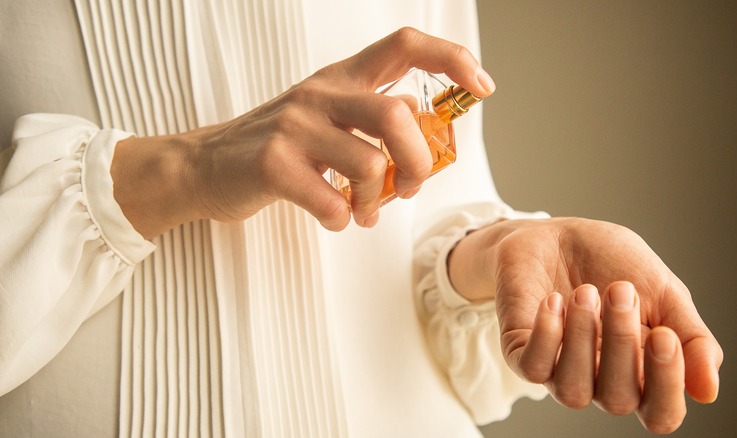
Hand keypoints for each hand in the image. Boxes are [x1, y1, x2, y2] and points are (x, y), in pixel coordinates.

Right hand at [111, 27, 495, 238]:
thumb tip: (422, 122)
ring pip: (368, 164)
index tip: (482, 86)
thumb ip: (372, 116)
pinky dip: (341, 219)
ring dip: (375, 202)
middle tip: (409, 188)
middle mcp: (321, 94)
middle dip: (418, 162)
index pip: (405, 45)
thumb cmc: (278, 147)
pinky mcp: (273, 164)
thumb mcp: (328, 117)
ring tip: (362, 213)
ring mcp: (294, 126)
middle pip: (397, 115)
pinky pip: (331, 201)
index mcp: (342, 78)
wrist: (204, 167)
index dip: (451, 58)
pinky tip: (332, 217)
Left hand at [448, 217, 722, 433]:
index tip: (665, 335)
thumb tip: (707, 391)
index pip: (660, 413)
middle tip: (621, 290)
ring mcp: (558, 370)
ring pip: (574, 392)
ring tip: (585, 292)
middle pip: (619, 400)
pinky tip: (554, 301)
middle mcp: (600, 381)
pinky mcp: (520, 351)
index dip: (666, 385)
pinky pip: (533, 368)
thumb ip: (692, 339)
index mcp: (641, 373)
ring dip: (582, 340)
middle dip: (622, 343)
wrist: (557, 233)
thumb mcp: (665, 293)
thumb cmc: (613, 264)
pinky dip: (546, 336)